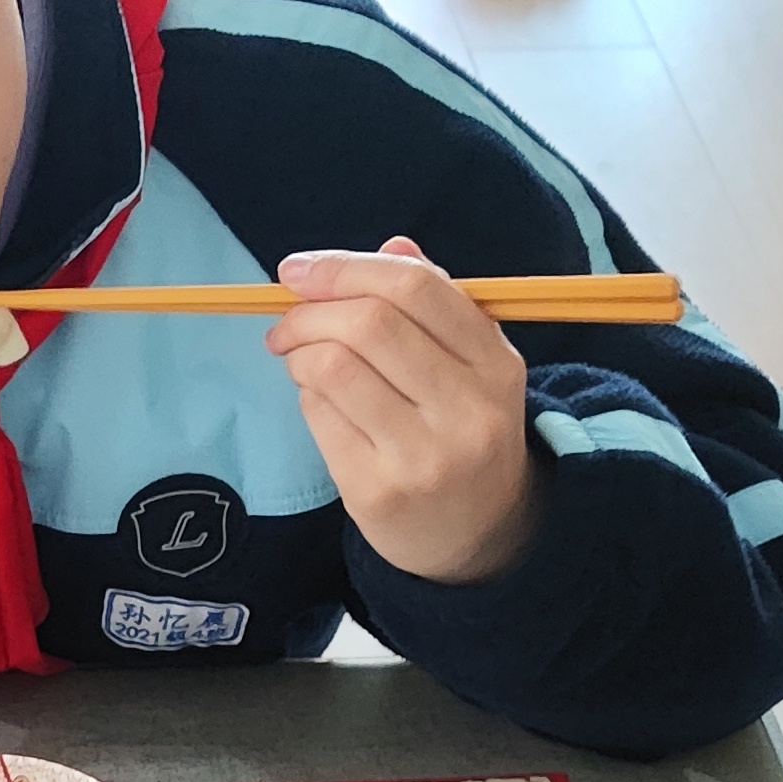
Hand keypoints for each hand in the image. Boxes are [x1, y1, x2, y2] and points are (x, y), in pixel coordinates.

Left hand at [264, 238, 541, 584]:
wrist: (480, 536)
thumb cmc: (464, 431)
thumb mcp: (473, 366)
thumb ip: (435, 303)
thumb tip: (391, 245)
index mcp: (495, 364)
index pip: (414, 288)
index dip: (345, 268)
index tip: (297, 270)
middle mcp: (467, 409)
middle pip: (367, 324)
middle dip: (309, 312)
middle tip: (287, 322)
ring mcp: (423, 457)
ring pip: (333, 369)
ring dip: (300, 353)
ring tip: (300, 360)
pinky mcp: (377, 494)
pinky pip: (319, 418)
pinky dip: (306, 396)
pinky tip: (319, 402)